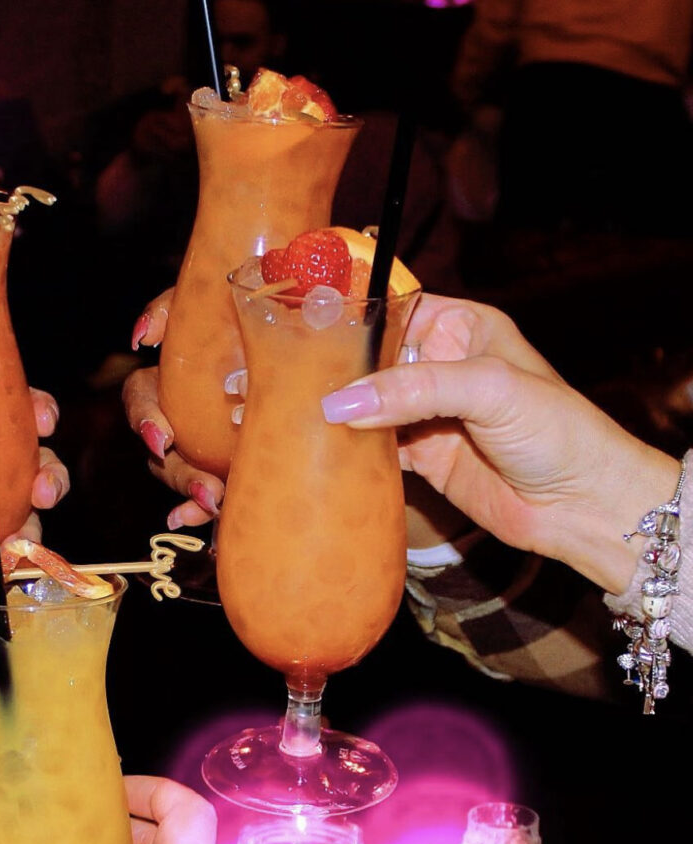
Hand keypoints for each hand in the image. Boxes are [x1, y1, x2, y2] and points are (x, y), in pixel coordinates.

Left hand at [0, 390, 67, 693]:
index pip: (0, 415)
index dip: (31, 411)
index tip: (40, 416)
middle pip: (28, 468)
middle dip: (50, 474)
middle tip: (43, 487)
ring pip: (19, 518)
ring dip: (34, 527)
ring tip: (22, 539)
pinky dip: (3, 565)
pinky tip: (3, 566)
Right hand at [123, 292, 225, 527]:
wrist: (292, 320)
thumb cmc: (235, 310)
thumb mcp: (202, 299)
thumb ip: (168, 309)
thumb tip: (142, 336)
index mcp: (165, 380)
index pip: (140, 401)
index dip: (146, 421)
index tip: (164, 438)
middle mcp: (179, 416)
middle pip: (162, 455)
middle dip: (179, 474)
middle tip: (205, 489)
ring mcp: (202, 443)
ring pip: (184, 476)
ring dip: (195, 494)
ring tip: (217, 504)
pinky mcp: (229, 459)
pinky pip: (211, 490)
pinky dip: (205, 509)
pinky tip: (216, 519)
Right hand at [320, 294, 681, 592]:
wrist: (583, 506)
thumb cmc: (560, 432)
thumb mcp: (490, 390)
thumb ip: (415, 390)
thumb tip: (341, 404)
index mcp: (462, 328)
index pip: (394, 311)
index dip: (353, 320)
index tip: (306, 331)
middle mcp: (440, 366)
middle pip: (372, 360)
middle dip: (335, 371)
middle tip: (287, 380)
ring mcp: (427, 414)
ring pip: (367, 405)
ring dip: (336, 413)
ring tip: (291, 414)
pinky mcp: (421, 457)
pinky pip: (374, 448)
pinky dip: (349, 450)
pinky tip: (319, 449)